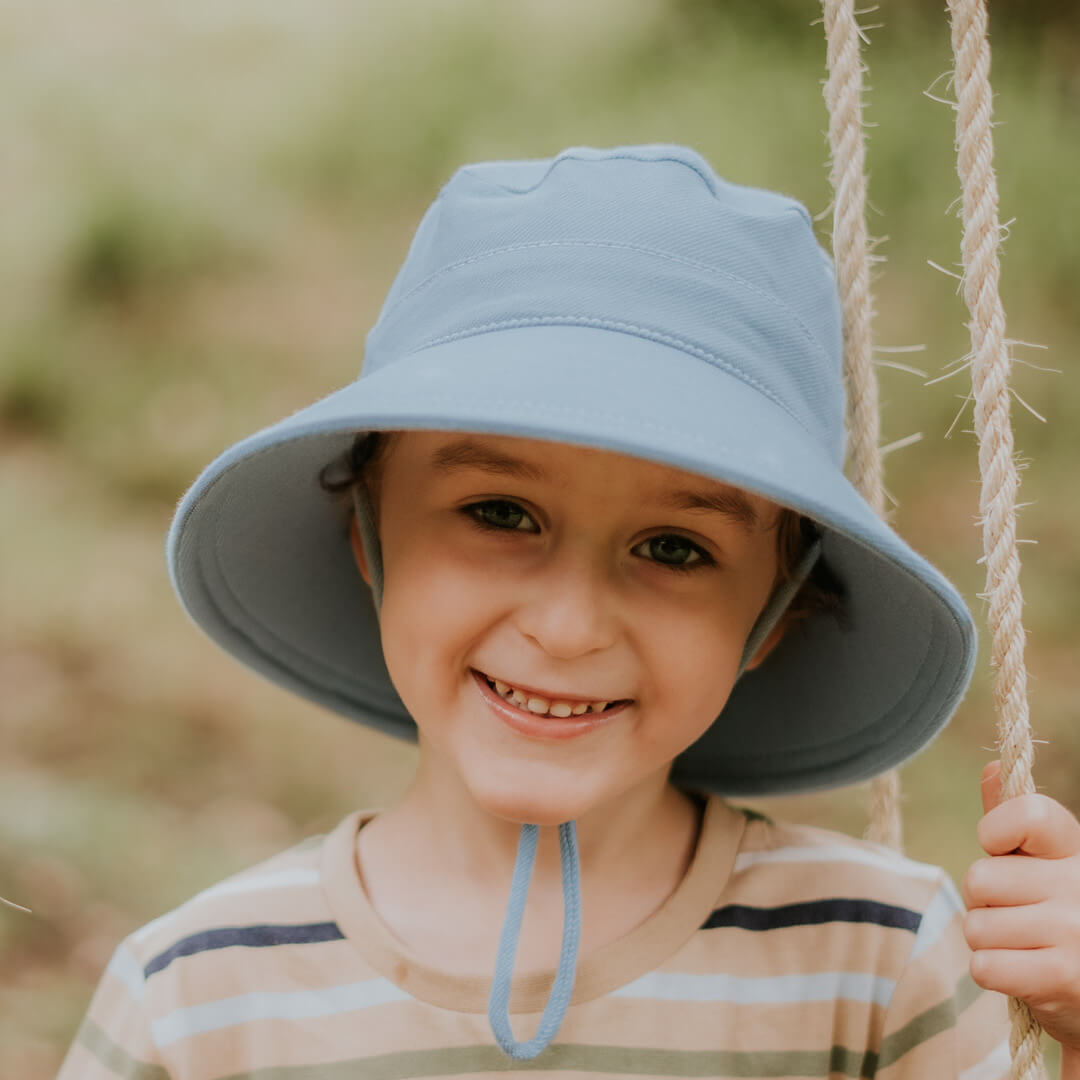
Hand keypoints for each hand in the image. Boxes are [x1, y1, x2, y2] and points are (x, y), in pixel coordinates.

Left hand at [962, 760, 1079, 1054]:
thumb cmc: (1060, 918)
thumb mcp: (1045, 865)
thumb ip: (1014, 822)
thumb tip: (990, 767)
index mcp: (1076, 851)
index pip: (1028, 813)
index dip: (995, 831)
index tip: (1000, 850)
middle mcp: (1079, 885)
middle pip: (979, 878)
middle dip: (983, 902)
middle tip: (1015, 915)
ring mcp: (1074, 931)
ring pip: (976, 925)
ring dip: (988, 941)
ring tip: (1022, 946)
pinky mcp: (1064, 976)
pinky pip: (985, 965)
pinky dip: (992, 972)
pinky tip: (1022, 973)